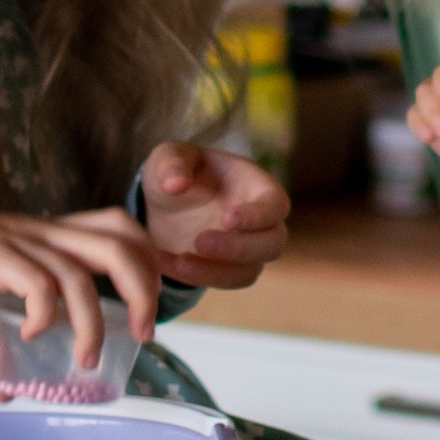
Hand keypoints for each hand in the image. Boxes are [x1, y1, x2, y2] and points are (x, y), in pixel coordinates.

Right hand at [0, 192, 163, 373]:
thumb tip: (5, 392)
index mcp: (51, 236)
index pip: (119, 227)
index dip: (147, 259)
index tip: (147, 307)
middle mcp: (45, 233)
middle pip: (120, 244)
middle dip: (143, 289)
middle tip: (142, 334)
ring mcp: (21, 243)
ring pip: (82, 272)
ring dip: (93, 321)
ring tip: (86, 358)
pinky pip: (37, 283)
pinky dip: (44, 315)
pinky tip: (30, 336)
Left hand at [140, 139, 288, 290]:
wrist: (163, 203)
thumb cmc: (178, 171)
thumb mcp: (169, 157)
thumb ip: (172, 164)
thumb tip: (175, 184)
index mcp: (256, 185)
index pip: (275, 204)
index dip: (258, 215)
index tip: (227, 219)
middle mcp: (260, 221)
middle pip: (273, 244)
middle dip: (239, 248)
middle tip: (199, 242)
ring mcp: (248, 248)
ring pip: (250, 271)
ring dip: (216, 271)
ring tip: (179, 261)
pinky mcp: (230, 269)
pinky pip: (225, 282)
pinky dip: (198, 277)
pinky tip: (168, 264)